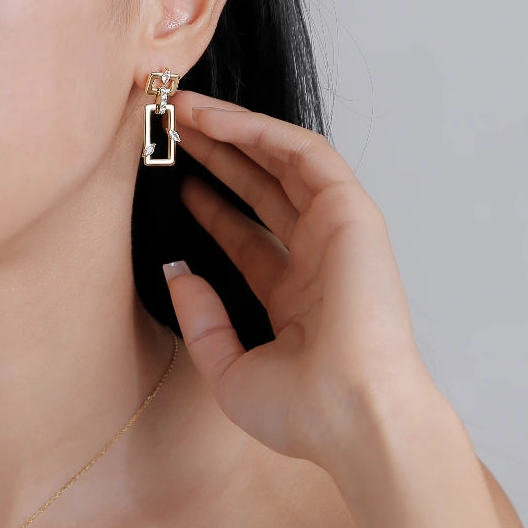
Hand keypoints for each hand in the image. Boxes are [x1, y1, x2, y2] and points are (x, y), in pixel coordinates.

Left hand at [163, 91, 432, 473]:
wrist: (354, 418)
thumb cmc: (304, 412)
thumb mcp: (229, 370)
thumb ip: (203, 321)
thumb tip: (180, 273)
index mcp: (297, 296)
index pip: (248, 236)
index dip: (211, 205)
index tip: (174, 180)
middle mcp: (319, 257)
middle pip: (263, 189)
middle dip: (219, 155)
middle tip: (173, 128)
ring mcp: (337, 232)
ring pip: (282, 161)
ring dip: (235, 130)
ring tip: (185, 109)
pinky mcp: (352, 213)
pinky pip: (304, 155)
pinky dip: (261, 131)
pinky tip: (217, 120)